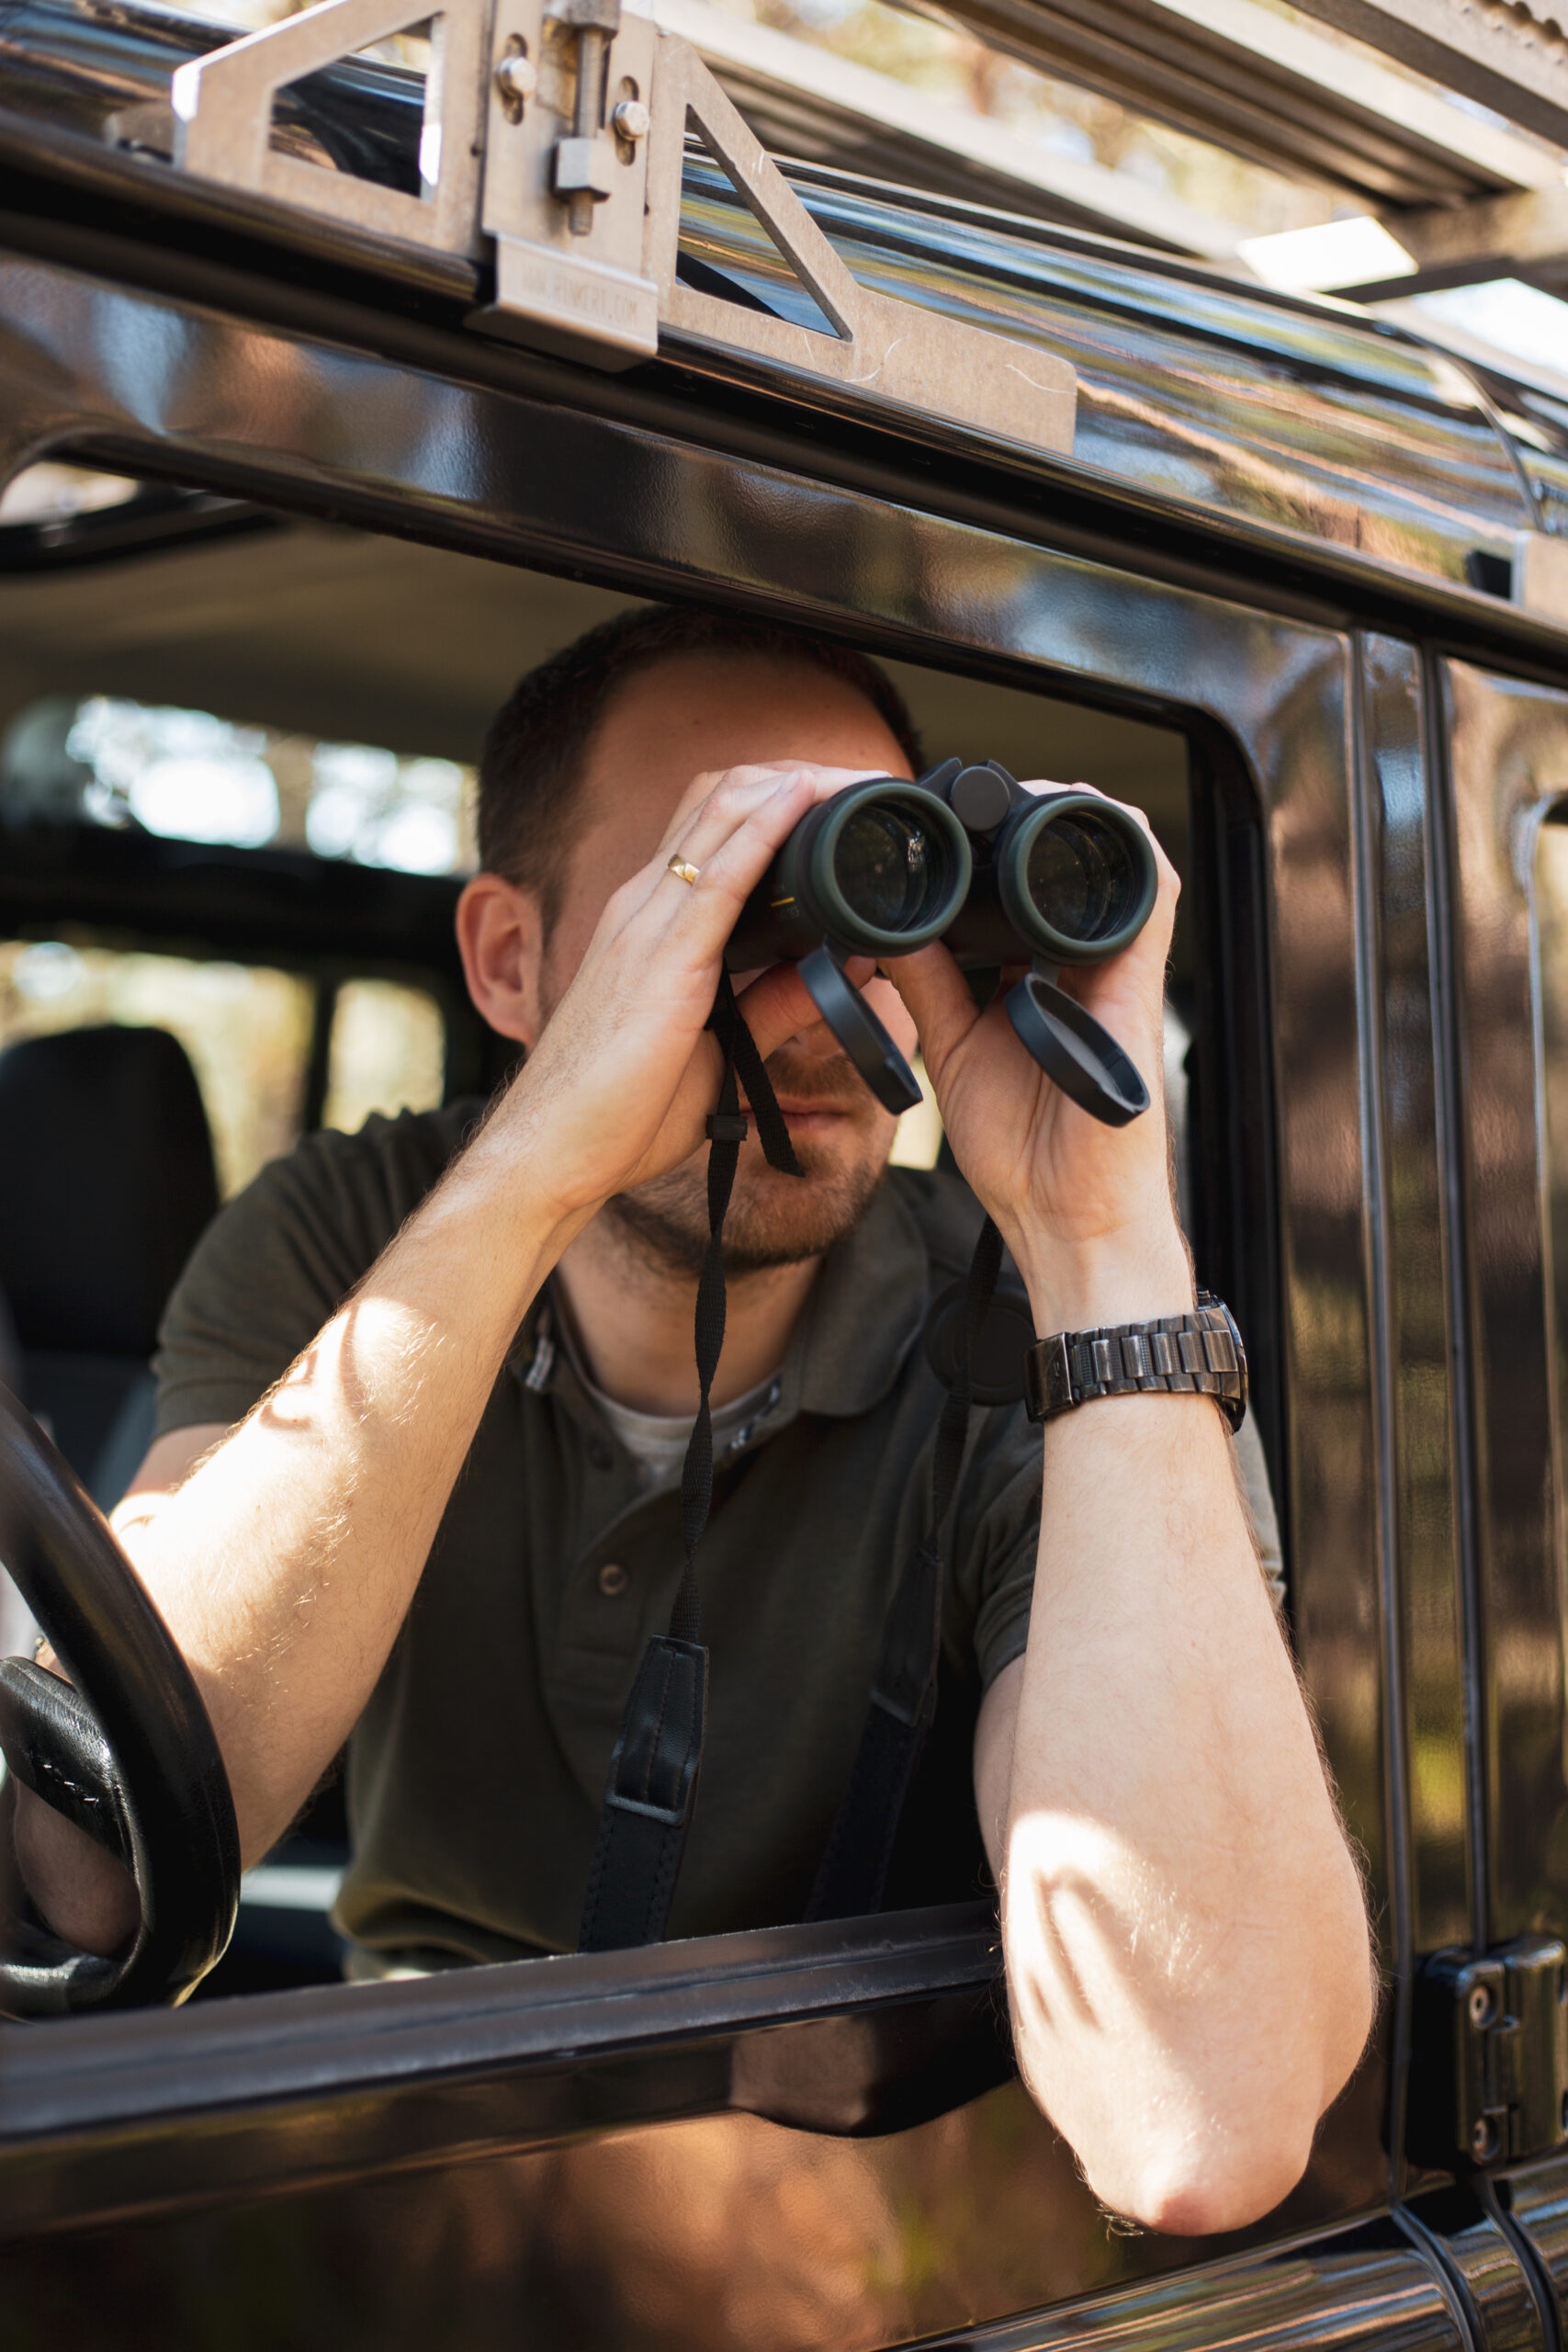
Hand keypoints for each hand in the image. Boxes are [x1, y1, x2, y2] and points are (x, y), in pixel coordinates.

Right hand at [497, 761, 882, 1225]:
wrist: (549, 1152)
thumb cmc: (616, 1113)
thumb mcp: (718, 1050)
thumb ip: (770, 1006)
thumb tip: (837, 972)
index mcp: (651, 923)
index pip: (711, 826)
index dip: (774, 798)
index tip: (838, 802)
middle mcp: (643, 907)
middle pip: (720, 800)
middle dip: (795, 775)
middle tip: (862, 780)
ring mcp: (646, 925)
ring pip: (720, 816)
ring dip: (792, 784)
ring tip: (852, 774)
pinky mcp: (662, 960)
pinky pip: (718, 874)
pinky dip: (765, 828)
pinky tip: (803, 800)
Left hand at [884, 788, 1190, 1329]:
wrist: (1067, 1217)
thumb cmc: (1023, 1153)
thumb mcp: (953, 1048)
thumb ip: (928, 982)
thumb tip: (884, 925)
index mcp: (1037, 979)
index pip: (1018, 889)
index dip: (983, 847)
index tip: (930, 825)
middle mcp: (1081, 966)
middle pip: (1061, 864)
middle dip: (1018, 817)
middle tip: (961, 794)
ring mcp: (1115, 970)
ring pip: (1114, 859)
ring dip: (1070, 815)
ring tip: (1014, 791)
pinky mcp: (1141, 982)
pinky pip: (1152, 892)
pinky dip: (1123, 843)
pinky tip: (1080, 812)